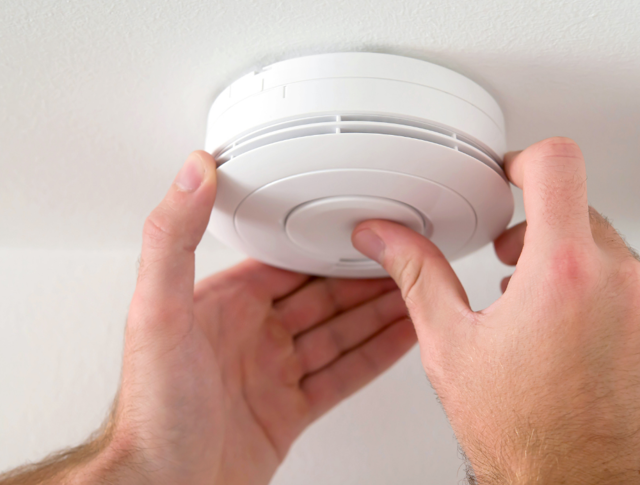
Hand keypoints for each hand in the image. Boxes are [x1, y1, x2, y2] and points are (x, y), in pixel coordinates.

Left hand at [75, 151, 415, 484]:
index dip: (325, 245)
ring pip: (339, 333)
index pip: (286, 262)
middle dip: (363, 277)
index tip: (358, 226)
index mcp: (225, 305)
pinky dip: (376, 356)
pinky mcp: (290, 409)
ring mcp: (273, 373)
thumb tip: (191, 172)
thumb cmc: (154, 408)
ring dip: (378, 312)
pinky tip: (401, 337)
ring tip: (417, 291)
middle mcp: (251, 335)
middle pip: (322, 296)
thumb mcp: (157, 310)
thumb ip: (173, 239)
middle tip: (404, 257)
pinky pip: (344, 374)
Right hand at [352, 137, 639, 483]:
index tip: (508, 175)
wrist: (575, 483)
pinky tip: (561, 320)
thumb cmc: (521, 433)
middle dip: (534, 224)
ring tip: (528, 295)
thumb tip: (384, 238)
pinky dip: (591, 282)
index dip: (524, 159)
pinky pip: (626, 277)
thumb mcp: (451, 344)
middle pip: (576, 205)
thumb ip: (417, 274)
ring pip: (602, 243)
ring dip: (562, 257)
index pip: (557, 164)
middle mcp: (621, 282)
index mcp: (562, 274)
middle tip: (505, 254)